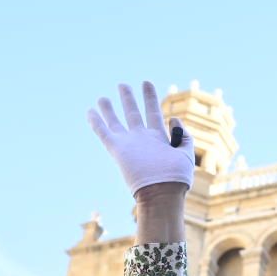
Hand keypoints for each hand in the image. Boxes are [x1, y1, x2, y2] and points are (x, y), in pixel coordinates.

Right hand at [87, 80, 194, 195]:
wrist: (162, 193)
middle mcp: (142, 139)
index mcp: (159, 138)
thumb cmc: (176, 178)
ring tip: (103, 97)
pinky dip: (96, 122)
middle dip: (128, 98)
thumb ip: (183, 136)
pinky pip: (104, 133)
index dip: (150, 97)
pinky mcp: (118, 150)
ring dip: (110, 108)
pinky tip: (90, 111)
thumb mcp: (186, 155)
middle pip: (133, 114)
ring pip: (117, 122)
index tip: (146, 83)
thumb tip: (174, 119)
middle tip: (123, 85)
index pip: (153, 112)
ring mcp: (130, 144)